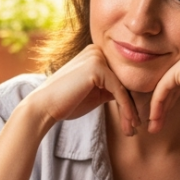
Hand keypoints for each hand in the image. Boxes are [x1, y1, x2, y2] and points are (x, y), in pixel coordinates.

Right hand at [24, 45, 140, 135]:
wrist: (44, 107)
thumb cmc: (67, 102)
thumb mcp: (95, 93)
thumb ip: (111, 89)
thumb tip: (133, 94)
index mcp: (96, 53)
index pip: (120, 77)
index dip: (129, 99)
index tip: (133, 120)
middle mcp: (97, 50)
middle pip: (124, 81)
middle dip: (131, 106)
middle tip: (135, 127)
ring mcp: (97, 57)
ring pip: (124, 87)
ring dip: (131, 111)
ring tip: (133, 129)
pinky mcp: (97, 67)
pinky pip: (119, 91)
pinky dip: (126, 109)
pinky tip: (129, 124)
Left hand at [146, 44, 179, 132]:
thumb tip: (160, 88)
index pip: (178, 73)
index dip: (168, 96)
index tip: (162, 115)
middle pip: (170, 76)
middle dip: (161, 101)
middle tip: (155, 122)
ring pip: (165, 81)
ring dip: (157, 105)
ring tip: (154, 126)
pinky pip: (164, 85)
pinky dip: (158, 103)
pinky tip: (156, 118)